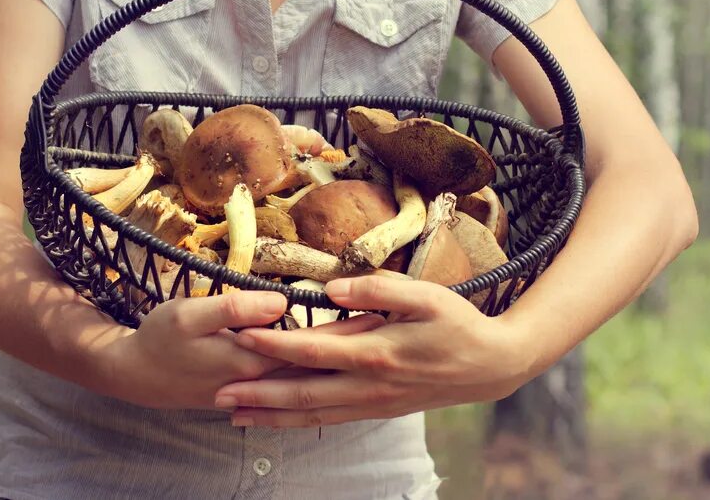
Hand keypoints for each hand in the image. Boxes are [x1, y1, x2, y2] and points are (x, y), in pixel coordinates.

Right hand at [99, 290, 379, 409]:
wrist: (135, 377)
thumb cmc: (159, 340)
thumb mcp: (187, 315)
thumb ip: (233, 308)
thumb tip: (279, 303)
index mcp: (254, 360)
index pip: (311, 346)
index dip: (345, 328)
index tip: (378, 311)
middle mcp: (262, 380)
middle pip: (319, 364)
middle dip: (355, 345)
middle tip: (391, 326)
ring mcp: (257, 388)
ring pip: (311, 377)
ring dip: (341, 361)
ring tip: (374, 344)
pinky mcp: (251, 388)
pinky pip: (295, 384)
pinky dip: (319, 377)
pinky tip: (334, 371)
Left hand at [213, 276, 533, 426]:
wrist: (492, 366)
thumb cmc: (460, 324)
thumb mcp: (426, 295)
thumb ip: (377, 289)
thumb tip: (331, 288)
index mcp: (376, 352)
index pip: (311, 349)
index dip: (273, 343)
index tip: (238, 336)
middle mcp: (368, 384)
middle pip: (302, 391)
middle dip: (257, 393)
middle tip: (217, 392)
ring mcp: (373, 402)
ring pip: (312, 413)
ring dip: (272, 414)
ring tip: (235, 414)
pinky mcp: (379, 410)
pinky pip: (331, 419)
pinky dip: (300, 421)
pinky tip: (281, 419)